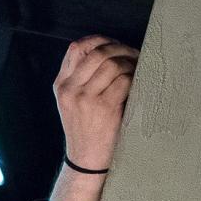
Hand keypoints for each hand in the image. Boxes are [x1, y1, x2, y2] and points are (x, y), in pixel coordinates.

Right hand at [54, 35, 138, 170]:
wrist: (86, 159)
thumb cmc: (85, 128)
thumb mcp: (71, 102)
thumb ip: (80, 78)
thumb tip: (106, 50)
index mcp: (61, 85)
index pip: (76, 48)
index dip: (98, 40)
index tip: (114, 44)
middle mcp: (70, 90)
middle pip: (97, 52)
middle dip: (120, 48)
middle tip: (134, 54)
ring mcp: (86, 99)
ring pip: (112, 64)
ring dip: (131, 62)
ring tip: (138, 68)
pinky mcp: (105, 108)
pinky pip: (124, 80)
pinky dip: (136, 77)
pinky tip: (139, 83)